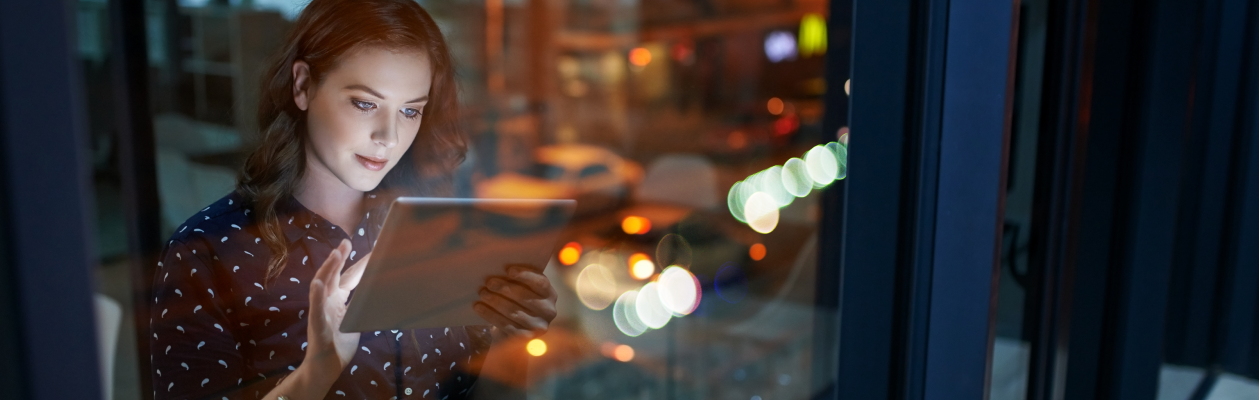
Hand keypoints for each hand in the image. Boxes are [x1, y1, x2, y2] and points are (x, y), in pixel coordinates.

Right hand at [305, 239, 370, 371]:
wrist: (325, 368)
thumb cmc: (339, 344)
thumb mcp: (354, 321)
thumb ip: (361, 306)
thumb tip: (378, 294)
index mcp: (337, 300)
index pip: (349, 278)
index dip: (359, 264)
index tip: (372, 250)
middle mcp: (327, 302)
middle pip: (334, 276)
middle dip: (340, 258)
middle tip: (346, 242)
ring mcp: (321, 312)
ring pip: (322, 286)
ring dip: (328, 269)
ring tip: (335, 254)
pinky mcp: (317, 325)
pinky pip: (316, 309)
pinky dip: (317, 296)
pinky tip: (317, 284)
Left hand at [473, 265, 557, 338]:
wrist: (512, 329)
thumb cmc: (516, 301)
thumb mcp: (522, 289)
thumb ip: (517, 280)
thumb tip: (498, 268)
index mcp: (550, 294)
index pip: (540, 282)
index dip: (525, 275)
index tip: (509, 270)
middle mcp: (549, 311)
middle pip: (526, 297)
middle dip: (505, 288)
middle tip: (489, 282)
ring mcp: (539, 326)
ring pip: (514, 312)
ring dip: (496, 301)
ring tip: (482, 293)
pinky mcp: (526, 338)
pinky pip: (506, 325)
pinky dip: (490, 315)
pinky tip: (479, 307)